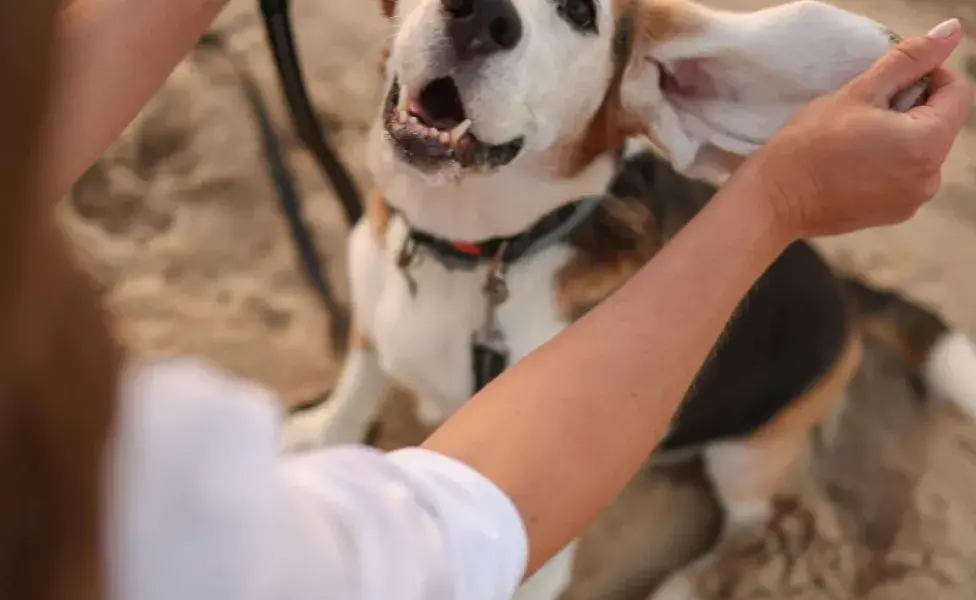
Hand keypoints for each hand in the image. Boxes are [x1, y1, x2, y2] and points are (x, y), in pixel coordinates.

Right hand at [737, 18, 972, 239]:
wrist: (774, 199)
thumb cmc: (810, 144)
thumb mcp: (859, 92)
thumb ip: (908, 61)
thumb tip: (949, 33)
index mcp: (927, 144)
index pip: (956, 92)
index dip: (927, 76)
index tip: (888, 81)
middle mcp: (930, 178)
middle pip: (939, 123)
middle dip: (910, 109)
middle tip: (863, 111)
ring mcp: (912, 200)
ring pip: (921, 151)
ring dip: (899, 137)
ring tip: (854, 139)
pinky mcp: (893, 213)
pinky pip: (904, 176)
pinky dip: (888, 164)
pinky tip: (852, 163)